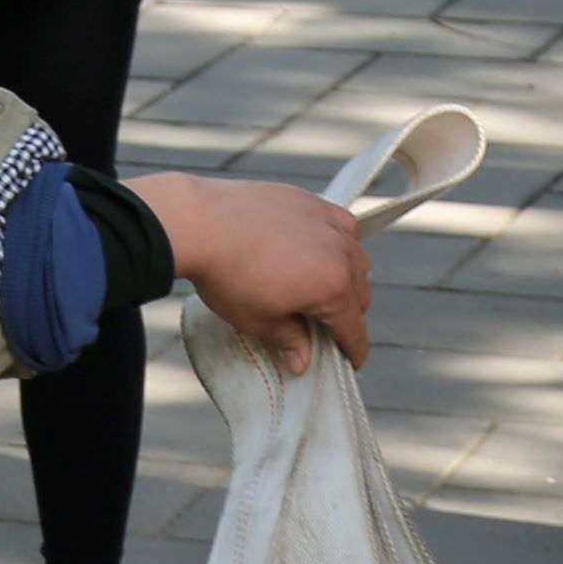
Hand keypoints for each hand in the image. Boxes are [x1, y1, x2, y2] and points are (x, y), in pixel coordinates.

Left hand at [128, 168, 372, 371]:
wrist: (202, 223)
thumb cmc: (227, 275)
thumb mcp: (258, 321)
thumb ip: (288, 339)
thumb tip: (302, 359)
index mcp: (332, 289)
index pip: (354, 328)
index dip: (354, 350)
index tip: (351, 361)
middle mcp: (340, 254)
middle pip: (361, 293)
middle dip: (349, 314)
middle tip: (328, 326)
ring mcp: (328, 223)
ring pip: (356, 257)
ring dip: (349, 276)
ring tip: (325, 286)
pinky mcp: (311, 202)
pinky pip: (341, 224)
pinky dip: (340, 240)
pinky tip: (322, 246)